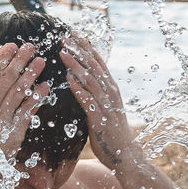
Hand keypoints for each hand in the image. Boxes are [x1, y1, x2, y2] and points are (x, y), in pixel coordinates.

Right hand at [0, 42, 49, 171]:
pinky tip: (45, 87)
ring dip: (31, 75)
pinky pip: (27, 111)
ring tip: (41, 61)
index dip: (1, 58)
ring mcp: (1, 120)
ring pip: (18, 92)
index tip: (11, 46)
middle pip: (6, 79)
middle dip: (20, 61)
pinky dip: (37, 98)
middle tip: (31, 47)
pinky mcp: (14, 132)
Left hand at [60, 35, 137, 170]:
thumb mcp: (104, 108)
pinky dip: (79, 89)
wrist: (124, 154)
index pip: (98, 62)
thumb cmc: (110, 132)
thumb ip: (95, 94)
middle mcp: (111, 93)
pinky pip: (89, 101)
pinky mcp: (101, 118)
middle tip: (65, 37)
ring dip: (76, 65)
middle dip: (79, 50)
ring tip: (63, 53)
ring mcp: (107, 105)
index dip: (86, 47)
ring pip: (91, 80)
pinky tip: (69, 79)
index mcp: (111, 88)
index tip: (73, 34)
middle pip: (94, 66)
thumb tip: (80, 81)